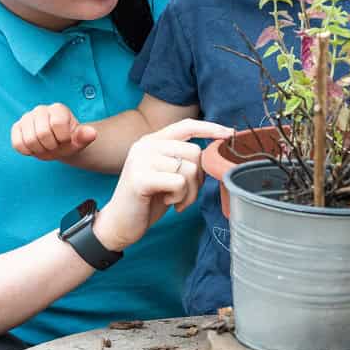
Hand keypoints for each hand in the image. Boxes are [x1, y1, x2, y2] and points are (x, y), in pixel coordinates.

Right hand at [11, 103, 97, 160]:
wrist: (58, 144)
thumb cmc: (69, 140)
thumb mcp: (80, 140)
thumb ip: (85, 136)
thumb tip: (92, 133)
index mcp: (58, 109)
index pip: (57, 124)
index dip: (63, 138)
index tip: (66, 139)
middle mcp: (41, 109)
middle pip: (42, 134)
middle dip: (51, 146)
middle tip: (55, 145)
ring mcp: (27, 117)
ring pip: (29, 140)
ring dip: (40, 150)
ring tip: (46, 147)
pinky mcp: (17, 127)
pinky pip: (18, 144)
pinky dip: (28, 151)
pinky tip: (35, 148)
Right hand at [93, 119, 233, 250]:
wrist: (119, 224)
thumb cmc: (148, 200)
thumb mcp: (167, 174)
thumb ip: (183, 159)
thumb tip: (215, 152)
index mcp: (152, 140)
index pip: (187, 126)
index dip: (211, 128)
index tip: (230, 133)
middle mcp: (145, 144)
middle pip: (195, 152)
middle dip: (198, 178)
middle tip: (185, 195)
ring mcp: (141, 159)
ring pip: (189, 169)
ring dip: (190, 192)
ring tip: (175, 200)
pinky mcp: (140, 178)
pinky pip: (179, 183)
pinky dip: (180, 197)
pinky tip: (167, 203)